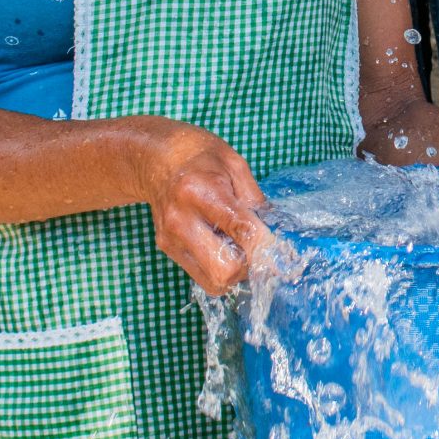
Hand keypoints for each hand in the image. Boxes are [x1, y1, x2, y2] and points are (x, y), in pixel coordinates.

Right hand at [138, 120, 270, 297]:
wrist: (156, 159)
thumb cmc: (199, 156)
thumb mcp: (235, 164)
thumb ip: (255, 199)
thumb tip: (275, 231)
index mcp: (200, 192)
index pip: (242, 231)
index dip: (267, 245)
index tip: (282, 248)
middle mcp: (181, 220)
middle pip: (225, 269)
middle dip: (249, 265)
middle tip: (257, 248)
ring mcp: (171, 238)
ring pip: (215, 282)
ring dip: (236, 272)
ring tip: (239, 246)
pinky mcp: (167, 249)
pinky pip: (203, 278)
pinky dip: (220, 270)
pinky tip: (222, 247)